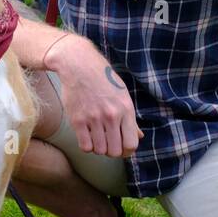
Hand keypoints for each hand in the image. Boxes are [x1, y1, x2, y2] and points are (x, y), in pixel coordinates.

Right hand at [46, 36, 142, 157]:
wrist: (78, 65)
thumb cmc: (103, 78)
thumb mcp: (122, 94)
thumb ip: (130, 118)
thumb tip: (139, 136)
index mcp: (126, 109)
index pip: (131, 143)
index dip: (127, 150)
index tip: (122, 148)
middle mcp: (111, 115)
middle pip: (115, 151)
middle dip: (112, 151)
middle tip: (108, 143)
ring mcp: (93, 118)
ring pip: (100, 150)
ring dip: (99, 148)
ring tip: (97, 138)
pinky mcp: (77, 120)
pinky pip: (85, 146)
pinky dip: (87, 146)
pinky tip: (87, 136)